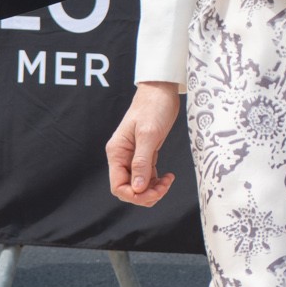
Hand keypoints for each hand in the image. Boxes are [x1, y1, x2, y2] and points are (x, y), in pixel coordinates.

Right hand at [106, 81, 180, 206]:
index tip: (153, 192)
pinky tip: (168, 177)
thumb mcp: (148, 135)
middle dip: (145, 194)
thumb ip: (141, 162)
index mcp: (117, 152)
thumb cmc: (153, 107)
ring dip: (153, 189)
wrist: (161, 91)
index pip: (118, 185)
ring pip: (139, 184)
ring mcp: (133, 156)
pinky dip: (157, 181)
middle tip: (164, 187)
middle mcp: (122, 156)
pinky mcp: (145, 153)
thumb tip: (137, 187)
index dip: (134, 195)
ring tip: (168, 181)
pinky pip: (147, 176)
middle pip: (128, 188)